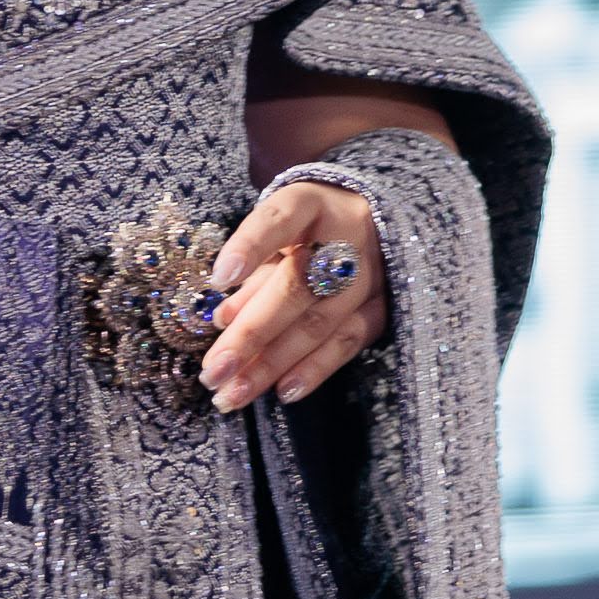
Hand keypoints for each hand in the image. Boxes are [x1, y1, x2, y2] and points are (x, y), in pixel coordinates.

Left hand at [197, 180, 386, 413]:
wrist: (377, 223)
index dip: (249, 247)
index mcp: (312, 203)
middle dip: (250, 333)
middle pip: (296, 287)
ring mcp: (372, 274)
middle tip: (212, 372)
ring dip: (272, 364)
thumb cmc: (310, 228)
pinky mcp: (386, 306)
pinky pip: (348, 343)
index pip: (279, 219)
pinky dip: (314, 370)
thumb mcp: (279, 232)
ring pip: (319, 324)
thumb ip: (252, 268)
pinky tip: (282, 392)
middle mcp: (347, 236)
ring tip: (233, 394)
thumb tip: (223, 320)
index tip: (218, 279)